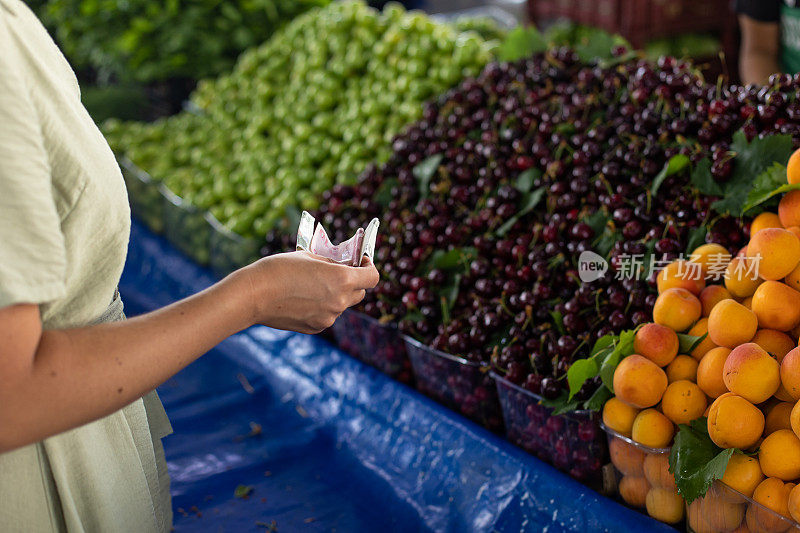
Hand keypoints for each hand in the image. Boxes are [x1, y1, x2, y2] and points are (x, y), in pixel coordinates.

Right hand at [239, 251, 378, 333]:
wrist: (253, 295)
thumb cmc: (278, 269)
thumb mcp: (309, 256)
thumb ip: (330, 263)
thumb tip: (341, 264)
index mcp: (342, 279)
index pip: (373, 277)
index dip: (369, 268)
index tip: (361, 262)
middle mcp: (339, 301)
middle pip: (360, 293)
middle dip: (353, 282)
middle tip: (337, 273)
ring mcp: (328, 318)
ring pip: (341, 305)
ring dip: (335, 295)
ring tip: (311, 286)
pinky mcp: (316, 328)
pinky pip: (326, 316)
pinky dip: (321, 308)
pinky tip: (301, 300)